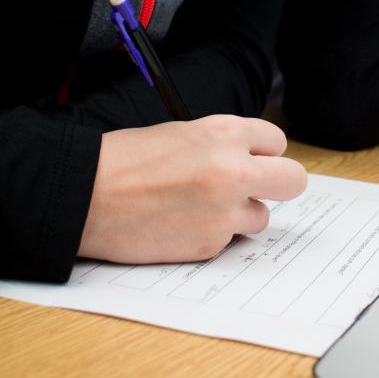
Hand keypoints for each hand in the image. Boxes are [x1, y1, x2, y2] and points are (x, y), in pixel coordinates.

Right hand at [79, 115, 307, 264]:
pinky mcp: (209, 244)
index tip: (250, 160)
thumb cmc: (124, 161)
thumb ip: (222, 146)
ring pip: (260, 217)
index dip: (261, 153)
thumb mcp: (181, 134)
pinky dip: (209, 235)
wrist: (85, 195)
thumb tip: (251, 162)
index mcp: (225, 133)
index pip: (277, 143)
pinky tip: (178, 225)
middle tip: (254, 189)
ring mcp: (224, 211)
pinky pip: (227, 241)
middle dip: (277, 185)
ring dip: (238, 215)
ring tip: (198, 207)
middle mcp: (233, 170)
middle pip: (293, 181)